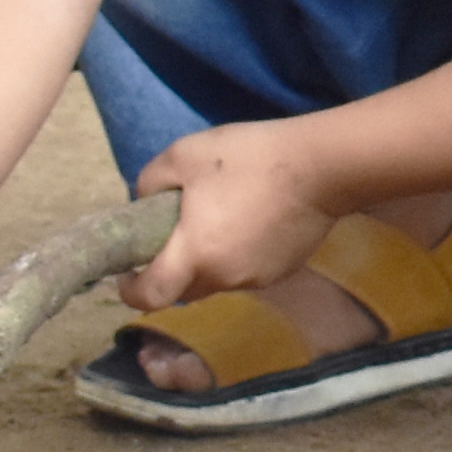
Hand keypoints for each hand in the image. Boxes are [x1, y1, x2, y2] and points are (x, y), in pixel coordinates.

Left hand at [126, 123, 339, 309]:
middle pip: (185, 291)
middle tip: (172, 240)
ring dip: (208, 264)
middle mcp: (225, 277)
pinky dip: (238, 257)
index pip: (151, 295)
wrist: (324, 165)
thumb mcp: (183, 155)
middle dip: (170, 274)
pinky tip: (251, 224)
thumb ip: (150, 183)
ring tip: (218, 224)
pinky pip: (247, 273)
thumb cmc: (250, 158)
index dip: (130, 290)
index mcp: (195, 254)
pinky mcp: (284, 271)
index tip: (127, 273)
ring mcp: (258, 277)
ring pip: (218, 281)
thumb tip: (146, 203)